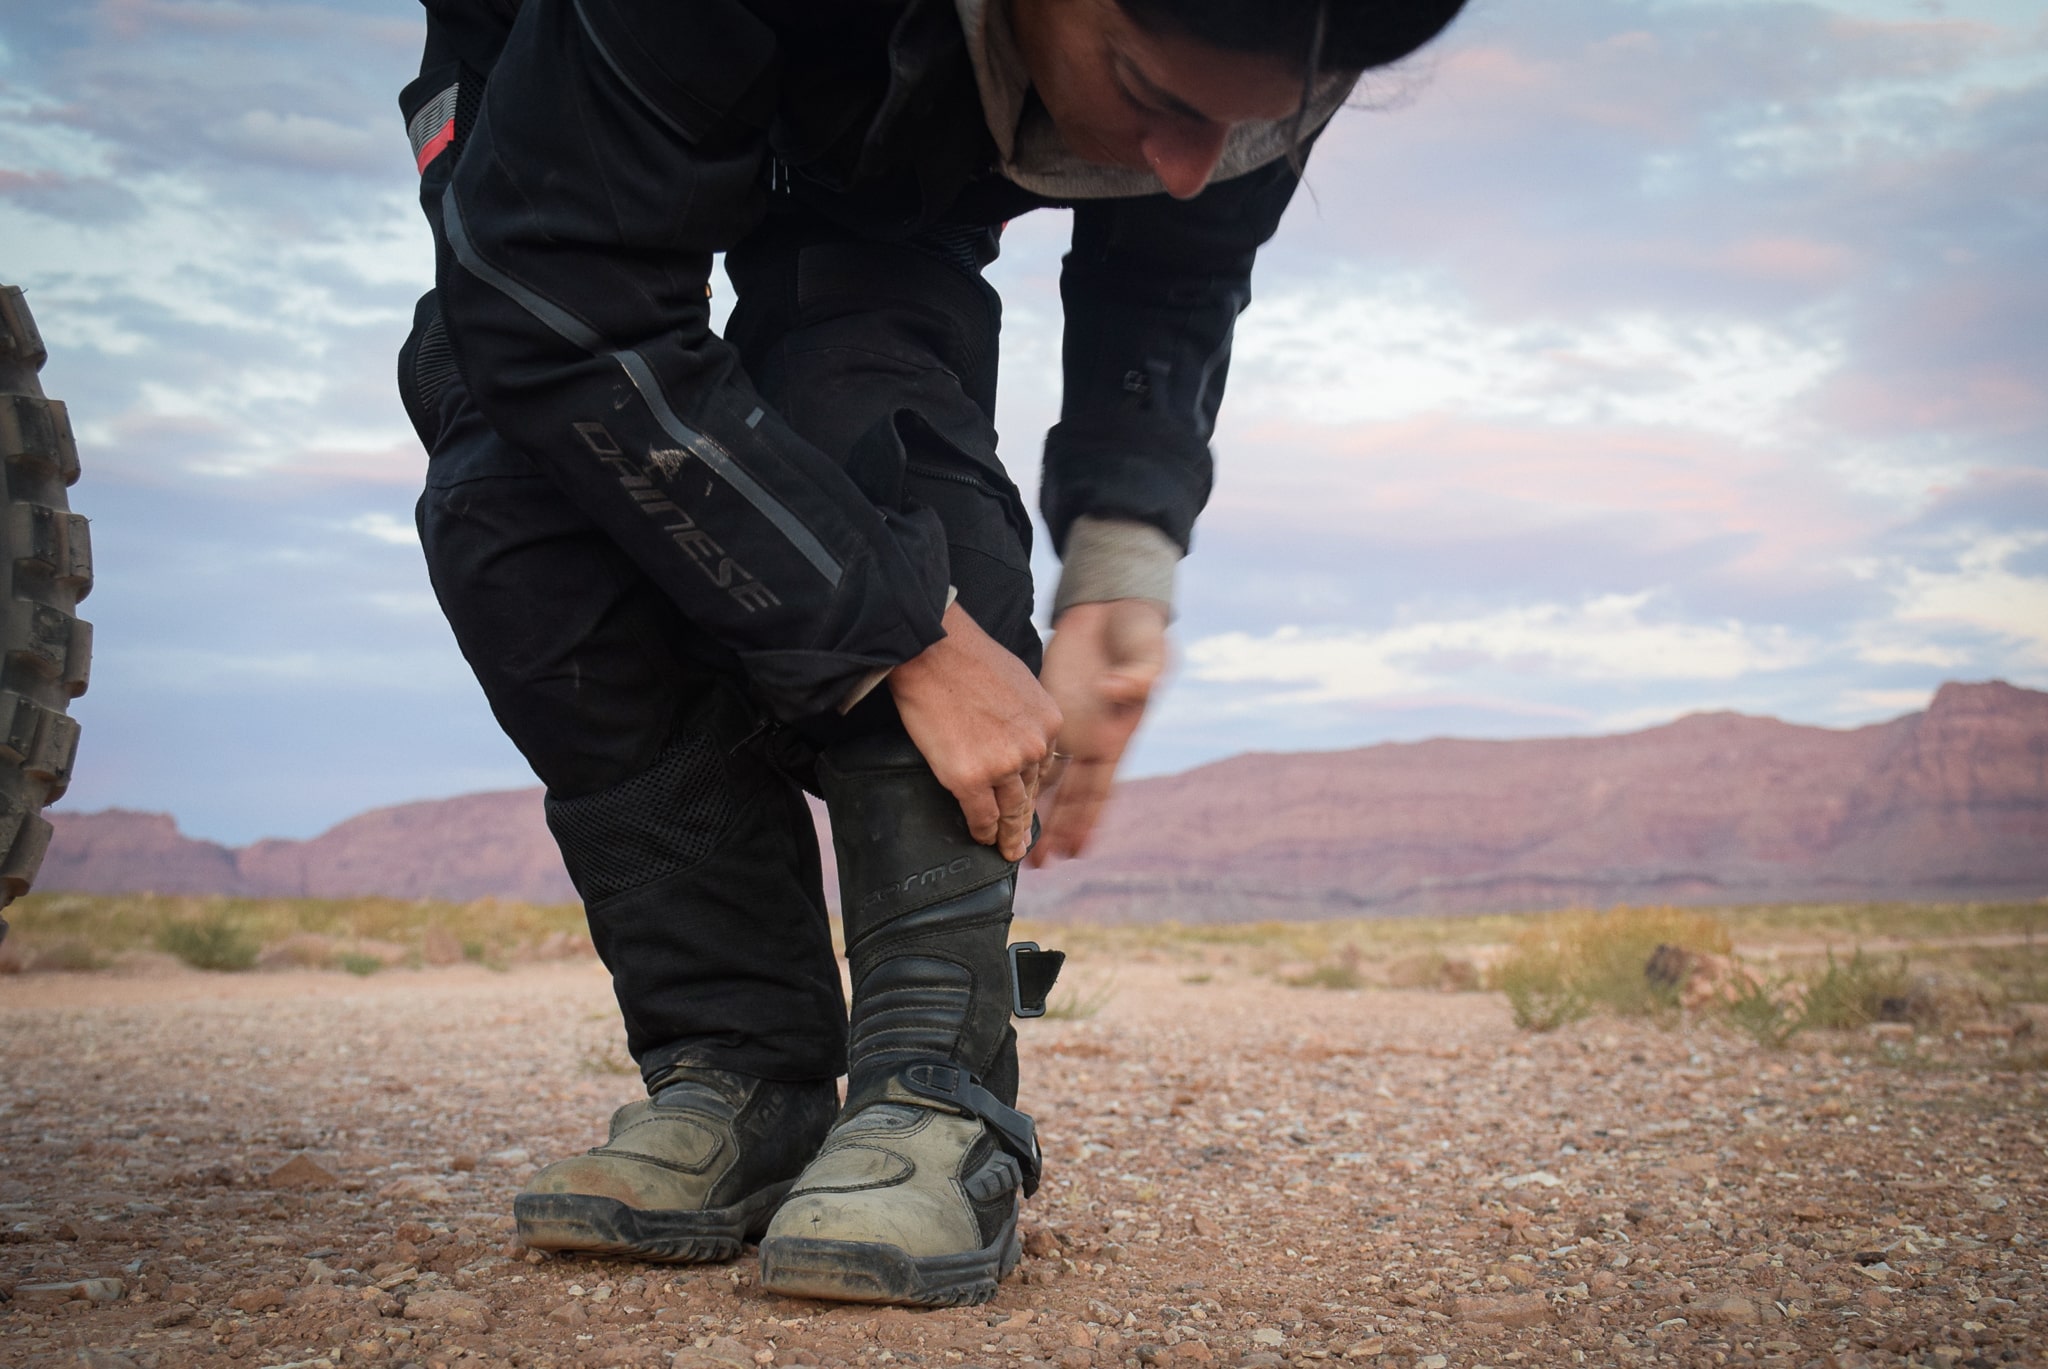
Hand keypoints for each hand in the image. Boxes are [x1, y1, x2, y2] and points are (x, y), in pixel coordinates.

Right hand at [888, 601, 1062, 860]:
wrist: (931, 649)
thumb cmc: (967, 658)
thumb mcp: (1019, 682)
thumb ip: (1026, 715)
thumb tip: (1015, 735)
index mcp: (1050, 723)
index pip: (1045, 769)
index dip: (1033, 792)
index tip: (1028, 808)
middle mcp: (1034, 748)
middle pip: (1030, 795)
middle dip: (1024, 823)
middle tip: (1020, 845)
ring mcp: (1003, 766)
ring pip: (1009, 811)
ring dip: (1006, 834)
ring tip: (1003, 849)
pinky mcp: (970, 778)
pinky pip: (981, 816)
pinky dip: (980, 830)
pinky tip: (979, 837)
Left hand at [1030, 598, 1167, 863]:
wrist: (1115, 606)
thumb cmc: (1139, 631)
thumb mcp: (1148, 651)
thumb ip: (1138, 673)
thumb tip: (1117, 691)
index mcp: (1115, 735)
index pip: (1099, 788)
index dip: (1088, 821)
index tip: (1075, 851)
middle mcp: (1091, 739)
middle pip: (1068, 795)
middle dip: (1053, 829)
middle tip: (1036, 863)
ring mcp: (1068, 725)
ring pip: (1046, 777)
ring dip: (1032, 808)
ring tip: (1017, 838)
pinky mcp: (1048, 708)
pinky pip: (1032, 746)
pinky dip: (1019, 771)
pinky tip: (1003, 790)